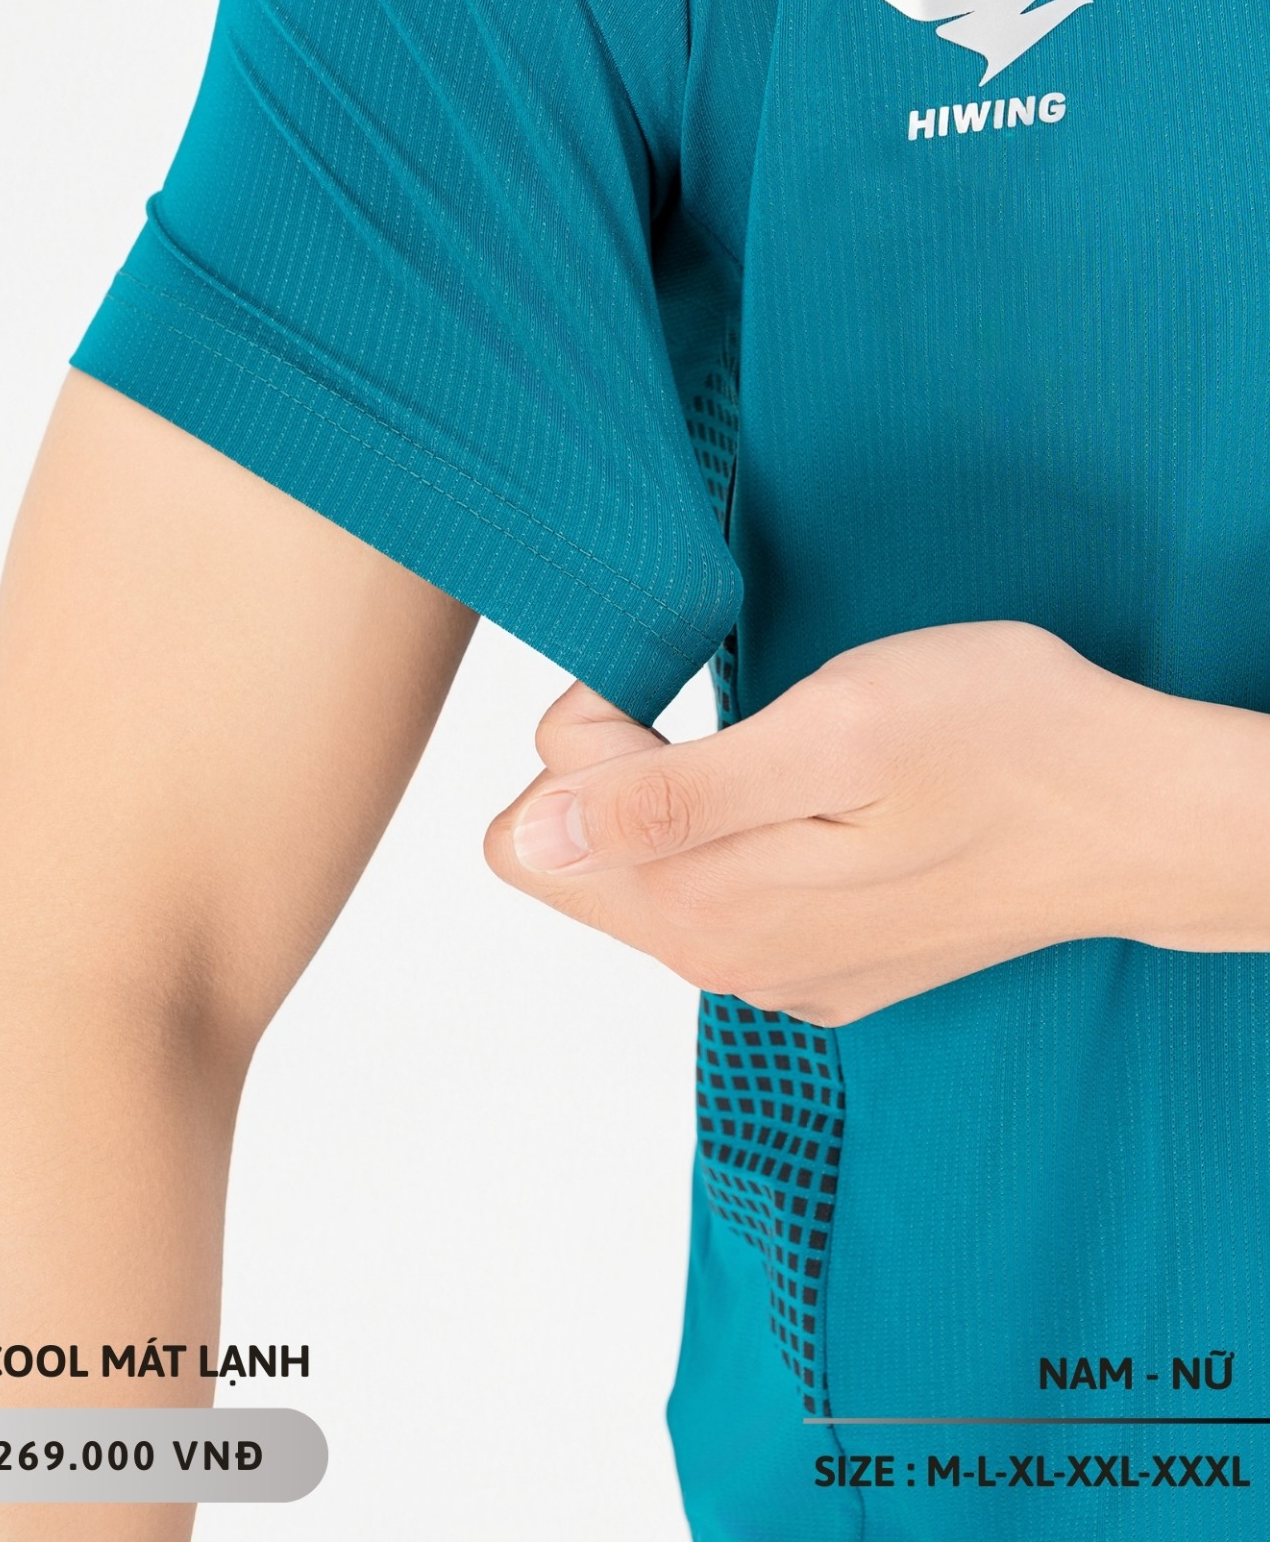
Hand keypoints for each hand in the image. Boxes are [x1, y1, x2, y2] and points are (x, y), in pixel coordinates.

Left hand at [483, 621, 1269, 1025]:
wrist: (1138, 816)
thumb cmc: (1000, 744)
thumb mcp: (828, 734)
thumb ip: (667, 799)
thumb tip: (531, 833)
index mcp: (704, 908)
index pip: (528, 832)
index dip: (587, 736)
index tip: (681, 695)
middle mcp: (723, 962)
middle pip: (574, 863)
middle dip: (620, 771)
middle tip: (739, 721)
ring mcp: (777, 973)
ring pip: (645, 877)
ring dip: (681, 801)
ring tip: (786, 757)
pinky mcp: (825, 965)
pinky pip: (718, 896)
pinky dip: (740, 836)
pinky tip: (824, 803)